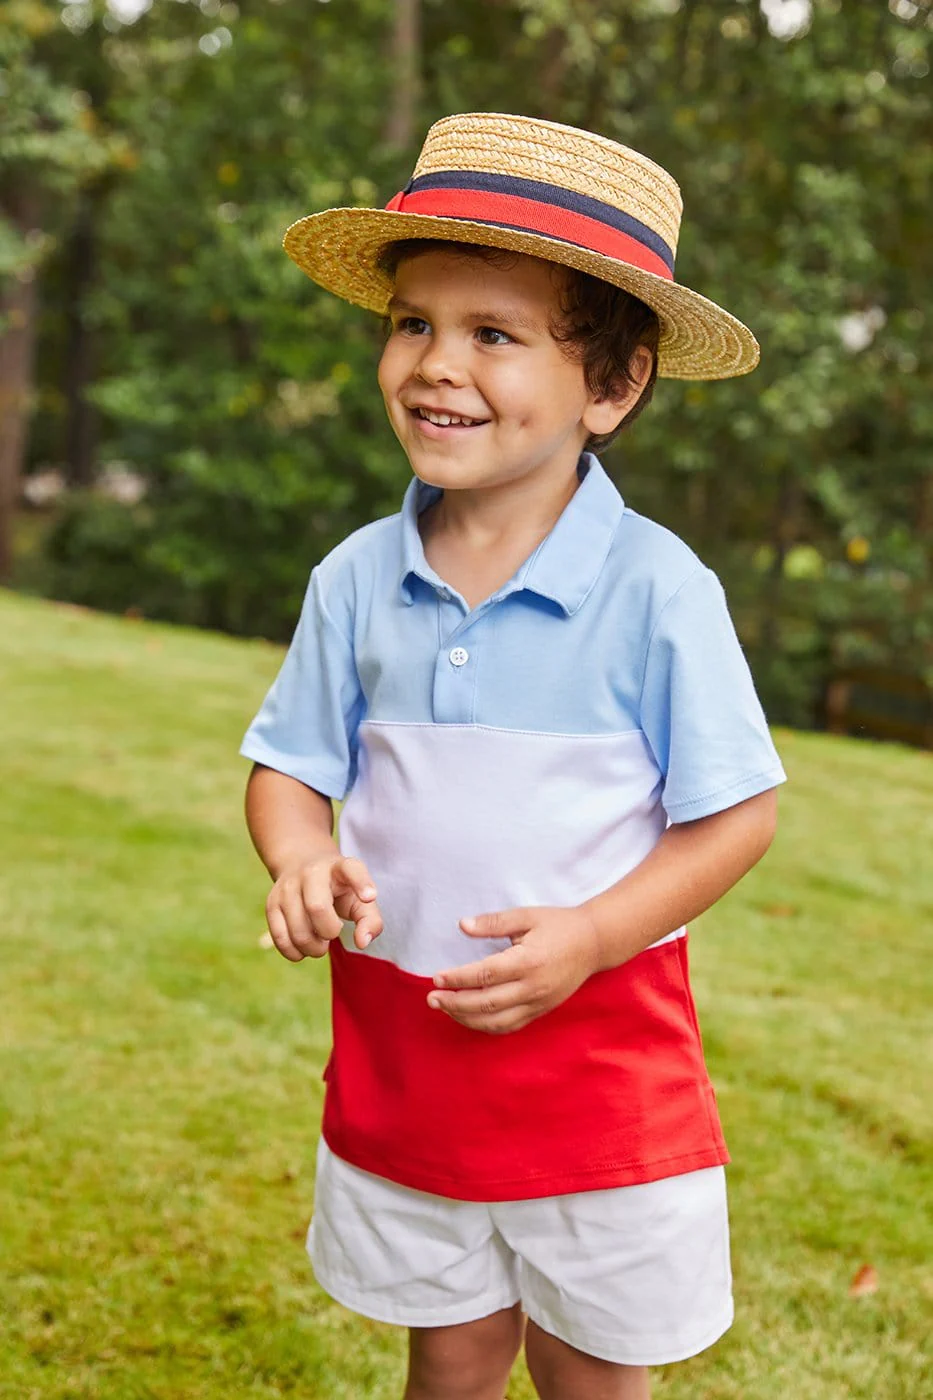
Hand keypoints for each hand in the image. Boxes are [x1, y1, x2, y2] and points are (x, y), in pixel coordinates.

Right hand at [265, 855, 383, 961]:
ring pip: (298, 930)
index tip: (370, 897)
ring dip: (313, 948)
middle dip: (329, 931)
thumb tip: (362, 943)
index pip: (352, 870)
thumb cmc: (340, 891)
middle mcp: (311, 872)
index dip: (361, 883)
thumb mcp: (360, 900)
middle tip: (333, 932)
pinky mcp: (271, 903)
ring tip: (320, 942)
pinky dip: (295, 952)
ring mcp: (287, 887)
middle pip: (317, 908)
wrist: (302, 867)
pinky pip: (280, 938)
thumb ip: (370, 921)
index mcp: (340, 867)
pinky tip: (304, 947)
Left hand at [427, 906, 601, 1034]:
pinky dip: (486, 1026)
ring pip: (496, 1021)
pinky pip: (510, 1026)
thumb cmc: (558, 925)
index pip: (485, 975)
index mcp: (528, 961)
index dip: (458, 979)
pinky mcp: (541, 1011)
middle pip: (487, 1003)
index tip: (436, 978)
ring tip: (444, 1008)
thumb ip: (494, 922)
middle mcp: (533, 987)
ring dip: (466, 1018)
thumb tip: (463, 925)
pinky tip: (468, 1017)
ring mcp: (538, 1003)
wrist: (594, 943)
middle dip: (455, 1003)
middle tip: (431, 998)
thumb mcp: (526, 916)